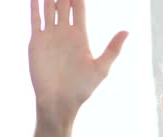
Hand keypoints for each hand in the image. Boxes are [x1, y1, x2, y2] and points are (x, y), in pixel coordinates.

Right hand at [28, 0, 128, 124]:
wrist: (59, 101)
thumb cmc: (82, 88)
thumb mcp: (101, 68)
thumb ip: (112, 49)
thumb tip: (127, 31)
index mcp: (80, 35)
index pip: (79, 7)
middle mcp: (64, 32)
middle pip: (63, 3)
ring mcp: (50, 35)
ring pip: (48, 7)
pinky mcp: (37, 42)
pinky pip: (36, 19)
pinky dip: (35, 6)